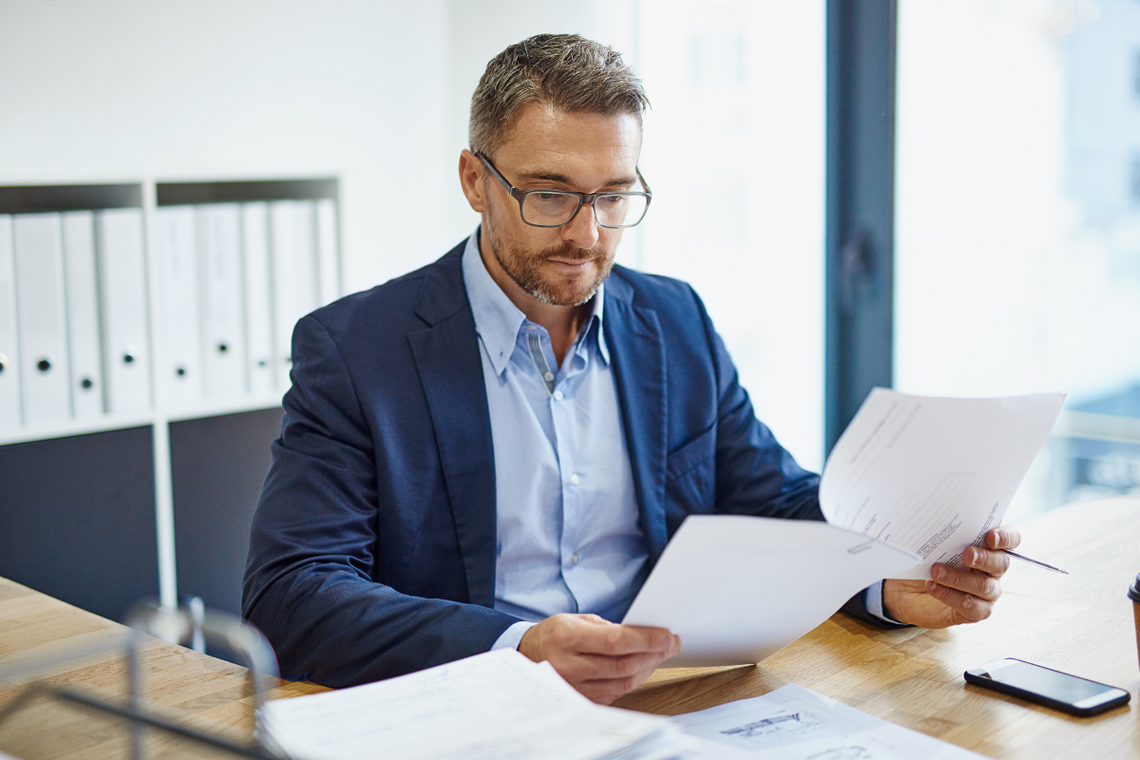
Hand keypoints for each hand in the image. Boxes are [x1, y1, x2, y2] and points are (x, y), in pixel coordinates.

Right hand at [518, 613, 681, 704]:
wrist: (526, 657)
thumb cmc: (553, 635)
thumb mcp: (575, 620)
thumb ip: (606, 628)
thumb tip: (643, 635)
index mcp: (567, 638)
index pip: (616, 641)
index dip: (646, 640)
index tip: (668, 636)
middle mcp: (569, 665)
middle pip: (623, 664)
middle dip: (654, 654)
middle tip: (671, 644)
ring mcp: (574, 686)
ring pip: (623, 682)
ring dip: (647, 668)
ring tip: (660, 655)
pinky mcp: (581, 700)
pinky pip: (615, 692)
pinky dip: (632, 679)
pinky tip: (641, 667)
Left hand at [882, 525, 1021, 628]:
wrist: (907, 590)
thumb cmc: (926, 561)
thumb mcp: (933, 544)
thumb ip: (943, 534)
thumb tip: (935, 522)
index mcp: (988, 548)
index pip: (1010, 540)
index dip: (1006, 537)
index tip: (990, 536)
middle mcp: (992, 571)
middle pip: (1001, 563)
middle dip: (985, 558)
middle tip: (967, 554)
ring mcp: (986, 593)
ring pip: (984, 586)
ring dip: (959, 577)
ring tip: (936, 571)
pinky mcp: (975, 612)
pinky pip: (969, 605)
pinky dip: (949, 595)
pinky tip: (932, 586)